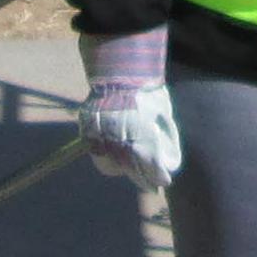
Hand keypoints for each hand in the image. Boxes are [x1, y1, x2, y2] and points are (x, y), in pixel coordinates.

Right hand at [81, 28, 182, 185]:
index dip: (159, 178)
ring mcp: (102, 137)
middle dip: (142, 179)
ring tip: (130, 169)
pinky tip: (114, 155)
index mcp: (142, 138)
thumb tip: (168, 158)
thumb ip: (164, 137)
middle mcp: (121, 141)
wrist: (120, 72)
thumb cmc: (147, 93)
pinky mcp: (89, 131)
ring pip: (110, 166)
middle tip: (150, 183)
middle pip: (132, 171)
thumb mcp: (163, 115)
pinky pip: (96, 152)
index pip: (152, 168)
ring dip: (122, 169)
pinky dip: (105, 157)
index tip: (164, 182)